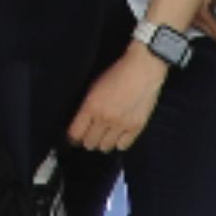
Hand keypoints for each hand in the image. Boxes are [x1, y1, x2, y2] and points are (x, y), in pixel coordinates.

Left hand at [65, 42, 166, 158]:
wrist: (143, 68)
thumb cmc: (117, 72)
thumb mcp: (93, 86)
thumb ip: (86, 106)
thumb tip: (79, 123)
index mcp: (91, 106)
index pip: (75, 134)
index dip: (72, 138)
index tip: (74, 137)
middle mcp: (104, 118)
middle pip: (89, 143)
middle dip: (87, 140)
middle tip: (90, 134)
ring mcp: (121, 124)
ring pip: (105, 147)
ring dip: (102, 143)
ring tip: (104, 135)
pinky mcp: (136, 127)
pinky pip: (123, 146)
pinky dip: (118, 142)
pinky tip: (118, 134)